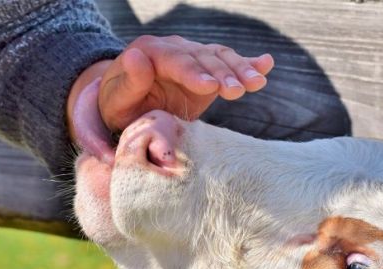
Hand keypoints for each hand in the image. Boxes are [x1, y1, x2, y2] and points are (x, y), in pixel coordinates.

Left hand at [67, 35, 273, 140]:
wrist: (126, 104)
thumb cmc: (118, 107)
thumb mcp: (116, 100)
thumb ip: (128, 82)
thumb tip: (136, 56)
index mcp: (149, 51)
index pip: (175, 60)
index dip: (193, 72)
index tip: (210, 87)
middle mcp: (173, 48)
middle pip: (202, 58)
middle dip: (222, 74)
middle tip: (238, 91)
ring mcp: (192, 56)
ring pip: (219, 58)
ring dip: (239, 70)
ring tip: (256, 84)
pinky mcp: (206, 69)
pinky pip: (228, 62)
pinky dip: (248, 63)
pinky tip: (267, 64)